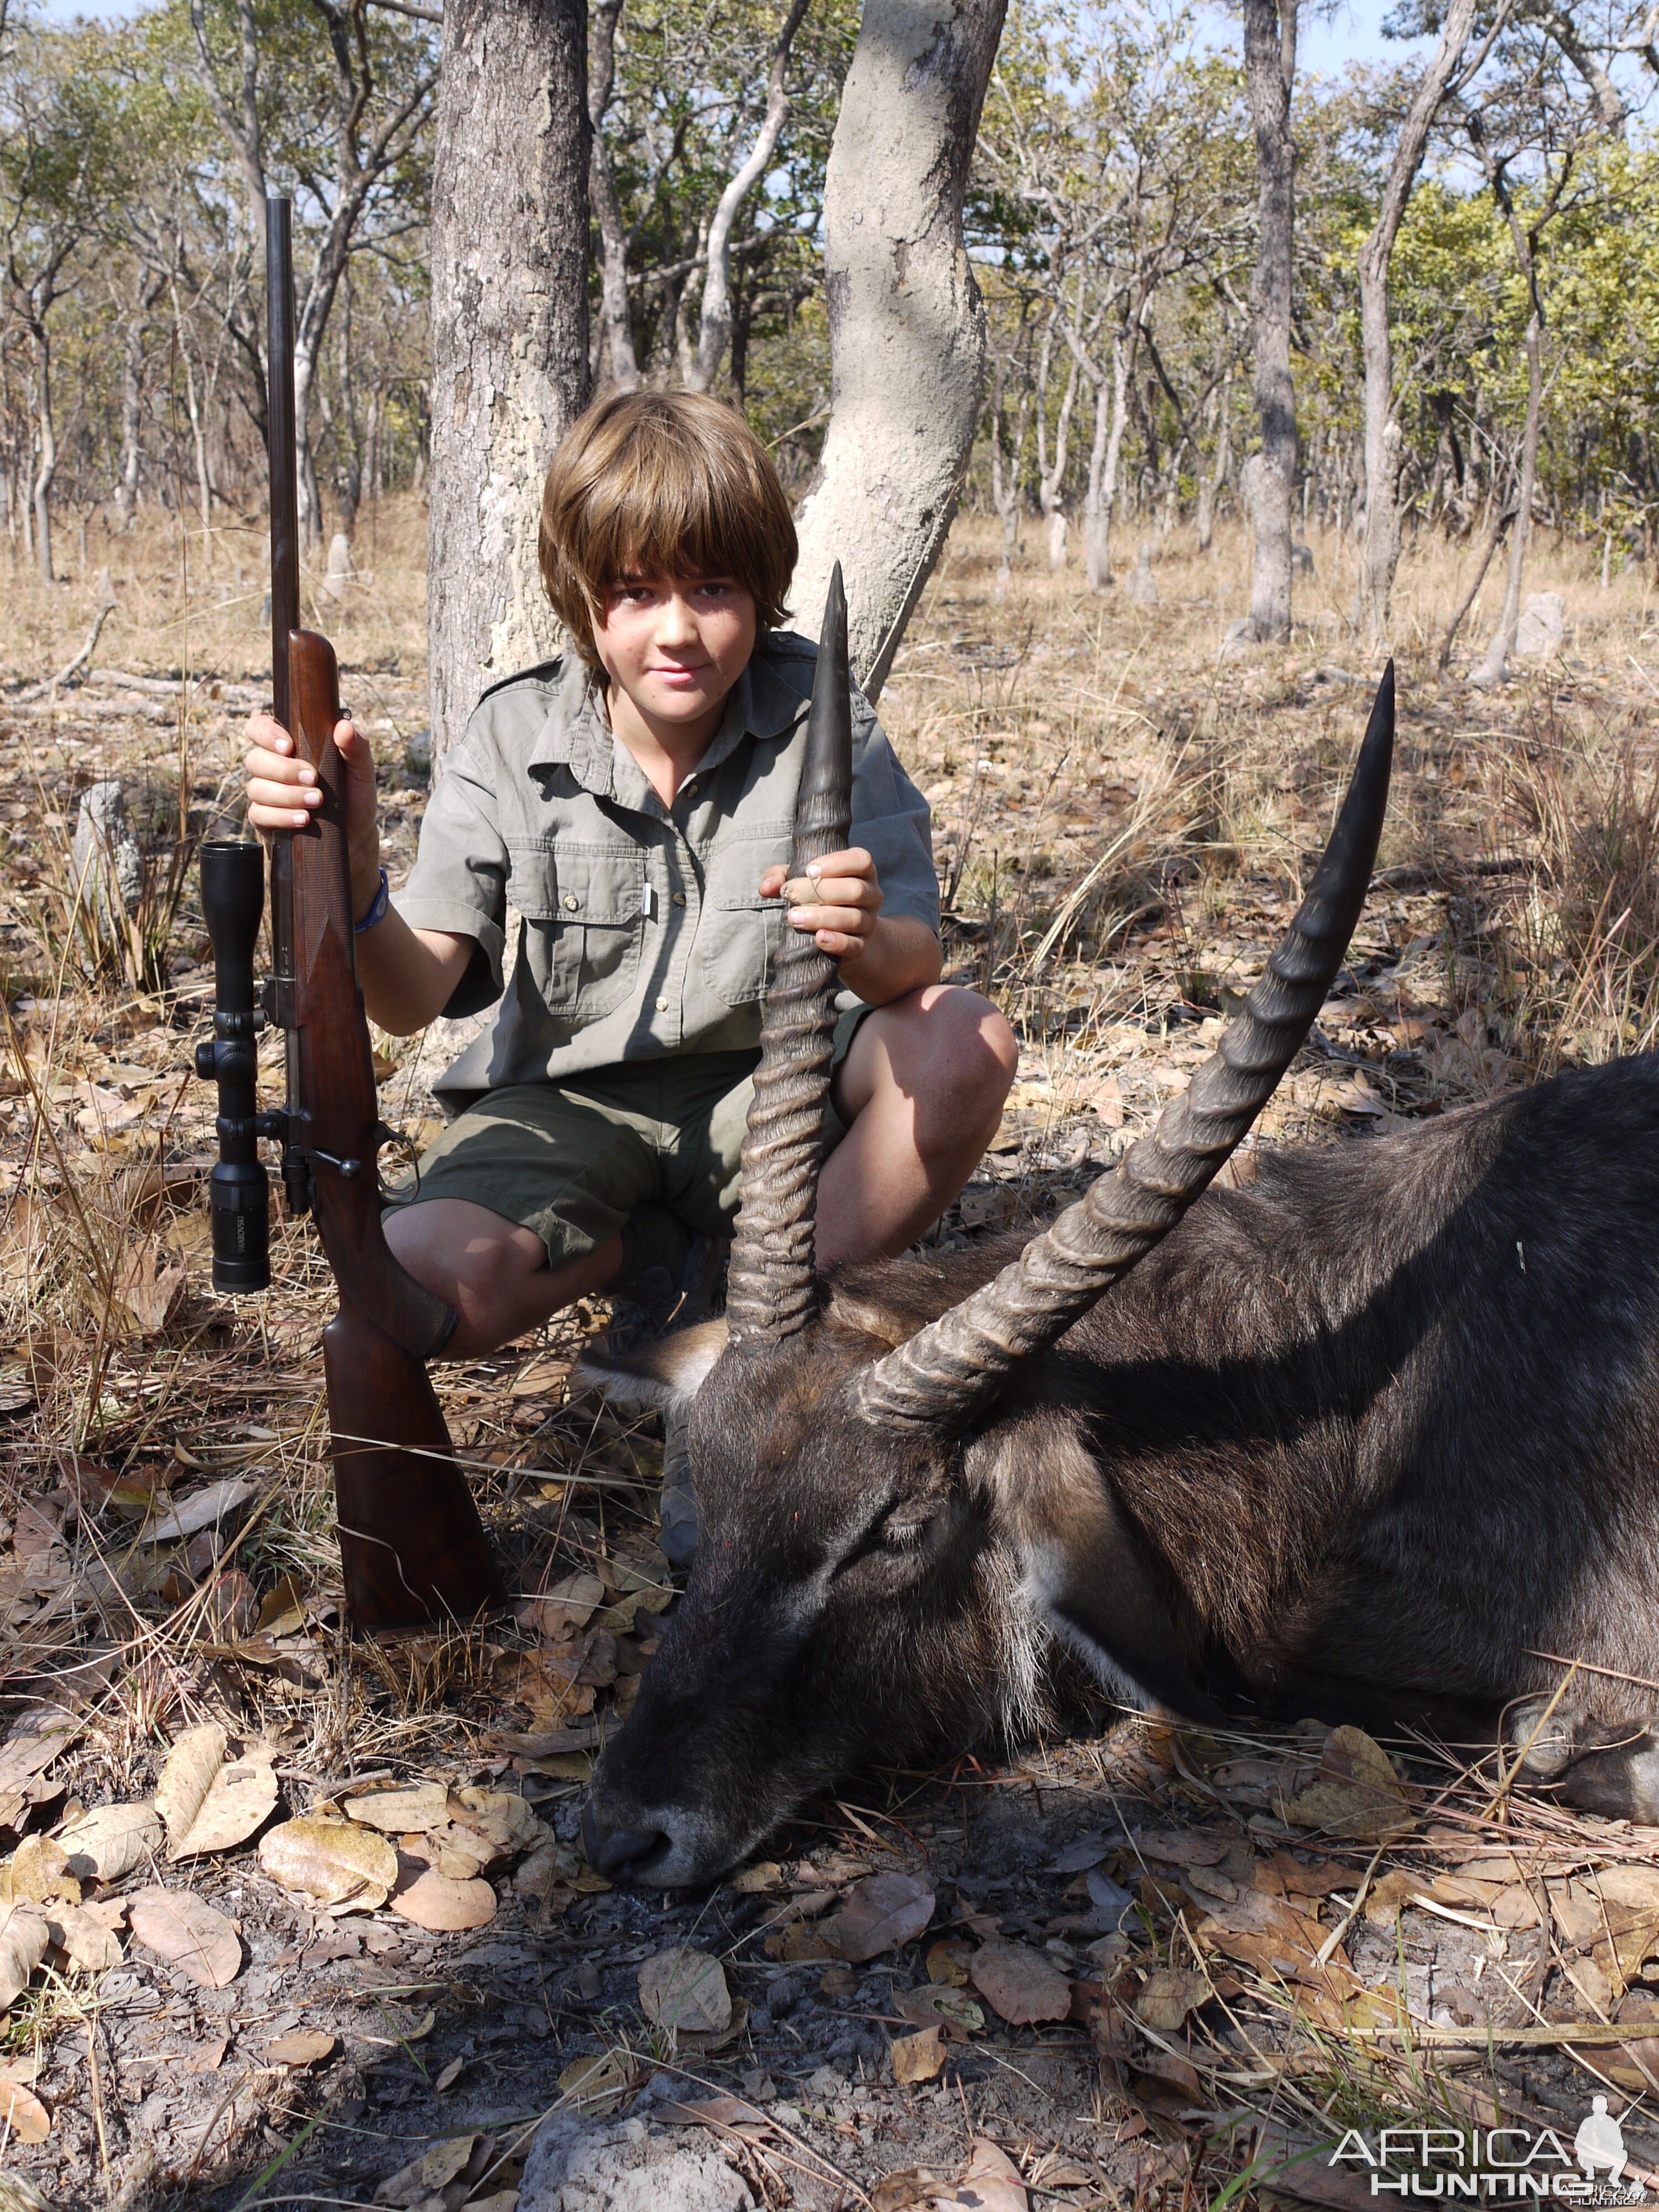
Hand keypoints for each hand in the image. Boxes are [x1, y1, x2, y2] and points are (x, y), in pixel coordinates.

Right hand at [243, 709, 382, 921]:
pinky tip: (303, 819)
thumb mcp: (361, 771)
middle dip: (283, 769)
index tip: (288, 745)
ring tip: (317, 801)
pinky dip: (281, 816)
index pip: (259, 727)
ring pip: (256, 788)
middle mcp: (271, 768)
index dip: (265, 732)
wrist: (355, 837)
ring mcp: (265, 794)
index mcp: (288, 747)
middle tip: (313, 777)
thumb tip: (344, 726)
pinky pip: (259, 814)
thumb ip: (355, 747)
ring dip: (286, 794)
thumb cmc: (354, 797)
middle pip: (254, 759)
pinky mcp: (264, 820)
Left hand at [759, 846, 883, 963]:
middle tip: (793, 898)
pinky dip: (837, 942)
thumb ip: (783, 877)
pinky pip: (855, 945)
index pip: (860, 860)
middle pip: (856, 890)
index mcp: (861, 871)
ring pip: (854, 918)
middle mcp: (871, 895)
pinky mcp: (862, 946)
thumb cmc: (818, 898)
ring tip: (795, 919)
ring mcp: (869, 922)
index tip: (809, 871)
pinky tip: (819, 938)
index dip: (837, 864)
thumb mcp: (801, 881)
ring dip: (823, 917)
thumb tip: (766, 887)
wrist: (843, 936)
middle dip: (822, 893)